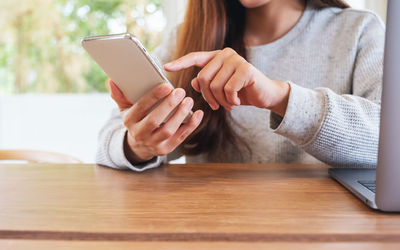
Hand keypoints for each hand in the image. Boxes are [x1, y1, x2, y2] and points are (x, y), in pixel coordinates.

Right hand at [109, 80, 203, 162]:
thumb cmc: (135, 121)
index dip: (154, 97)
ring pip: (169, 130)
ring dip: (181, 115)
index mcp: (129, 121)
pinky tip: (198, 114)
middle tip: (180, 91)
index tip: (167, 85)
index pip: (141, 108)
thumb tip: (112, 81)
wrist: (139, 146)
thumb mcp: (125, 109)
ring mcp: (154, 144)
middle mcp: (140, 134)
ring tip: (189, 101)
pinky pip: (181, 137)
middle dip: (169, 105)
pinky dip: (191, 125)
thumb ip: (120, 95)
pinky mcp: (166, 149)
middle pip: (155, 120)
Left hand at [164, 48, 289, 115]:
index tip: (166, 67)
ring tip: (229, 104)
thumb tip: (192, 84)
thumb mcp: (221, 89)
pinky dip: (231, 100)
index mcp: (217, 57)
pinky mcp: (246, 69)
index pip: (195, 57)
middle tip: (216, 106)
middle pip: (203, 78)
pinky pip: (228, 89)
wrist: (265, 95)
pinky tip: (237, 101)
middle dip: (208, 96)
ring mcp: (236, 60)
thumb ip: (206, 85)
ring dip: (221, 101)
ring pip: (215, 85)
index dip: (180, 63)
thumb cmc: (241, 91)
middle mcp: (225, 54)